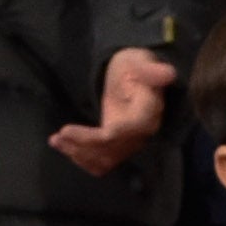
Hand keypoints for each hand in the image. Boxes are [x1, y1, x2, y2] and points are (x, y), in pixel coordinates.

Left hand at [52, 46, 172, 174]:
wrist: (137, 79)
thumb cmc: (135, 68)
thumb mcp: (140, 63)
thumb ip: (152, 71)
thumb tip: (168, 73)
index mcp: (147, 115)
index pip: (127, 132)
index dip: (101, 136)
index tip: (70, 130)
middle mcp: (141, 134)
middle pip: (113, 148)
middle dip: (84, 144)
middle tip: (59, 135)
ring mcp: (130, 142)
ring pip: (106, 158)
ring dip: (81, 154)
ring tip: (56, 141)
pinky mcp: (118, 145)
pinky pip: (103, 161)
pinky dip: (84, 159)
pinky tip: (64, 147)